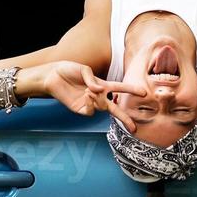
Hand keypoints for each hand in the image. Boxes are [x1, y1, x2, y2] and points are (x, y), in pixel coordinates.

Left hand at [28, 61, 144, 125]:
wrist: (52, 76)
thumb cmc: (68, 70)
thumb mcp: (83, 69)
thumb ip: (92, 79)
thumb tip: (99, 90)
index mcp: (102, 84)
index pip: (120, 88)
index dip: (131, 90)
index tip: (144, 92)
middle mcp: (97, 96)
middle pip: (115, 108)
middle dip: (125, 118)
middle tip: (134, 128)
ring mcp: (89, 103)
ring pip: (102, 108)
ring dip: (99, 100)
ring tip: (89, 91)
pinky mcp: (80, 109)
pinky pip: (90, 111)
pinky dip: (91, 104)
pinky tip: (86, 95)